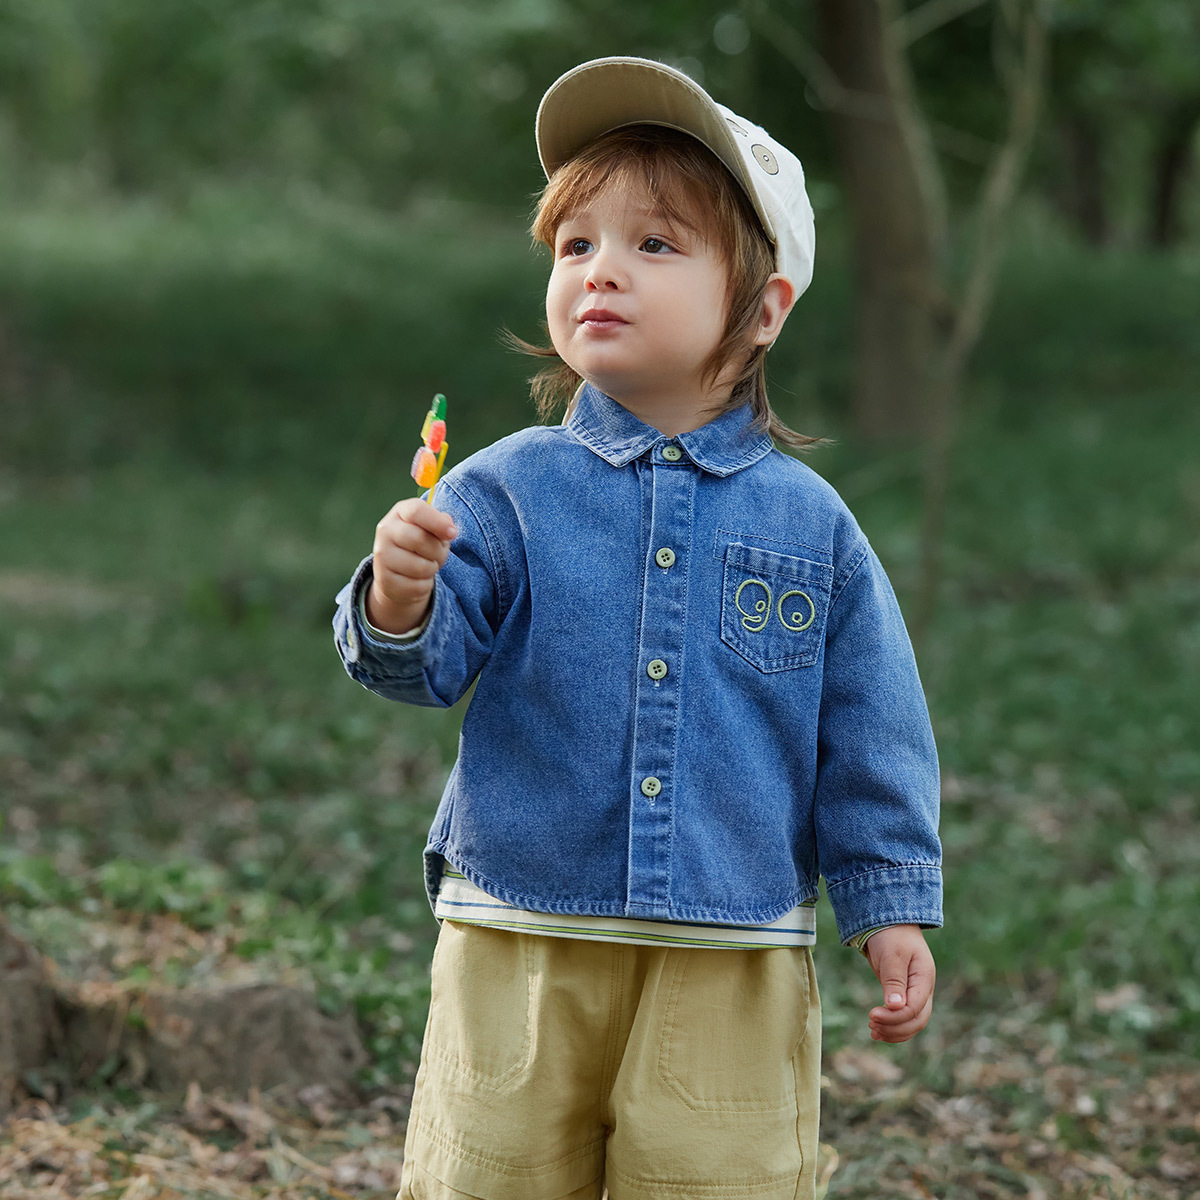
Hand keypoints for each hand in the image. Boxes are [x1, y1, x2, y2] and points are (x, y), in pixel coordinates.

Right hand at [368, 498, 457, 634]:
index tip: (453, 534)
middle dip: (438, 551)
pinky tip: (417, 580)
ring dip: (432, 569)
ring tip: (426, 566)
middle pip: (420, 539)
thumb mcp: (432, 531)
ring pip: (420, 566)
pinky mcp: (384, 580)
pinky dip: (425, 585)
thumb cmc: (421, 547)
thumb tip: (448, 526)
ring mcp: (382, 556)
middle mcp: (385, 531)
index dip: (438, 522)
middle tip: (438, 555)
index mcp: (399, 513)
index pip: (416, 510)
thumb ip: (441, 524)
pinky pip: (417, 586)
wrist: (398, 575)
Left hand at [863, 924, 934, 1042]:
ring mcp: (916, 993)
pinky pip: (904, 1018)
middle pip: (917, 1020)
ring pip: (912, 1023)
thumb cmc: (891, 935)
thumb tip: (895, 1007)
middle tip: (871, 1024)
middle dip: (894, 1027)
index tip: (873, 1014)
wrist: (888, 923)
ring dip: (893, 1031)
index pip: (915, 1008)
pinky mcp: (904, 995)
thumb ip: (894, 981)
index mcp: (925, 978)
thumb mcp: (892, 955)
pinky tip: (877, 1030)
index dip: (895, 1017)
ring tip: (872, 1031)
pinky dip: (893, 1027)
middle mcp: (924, 989)